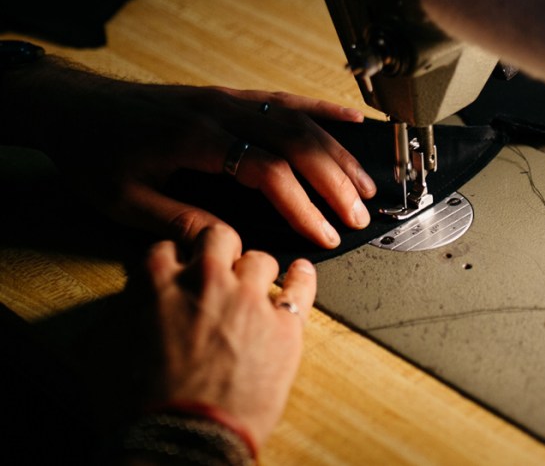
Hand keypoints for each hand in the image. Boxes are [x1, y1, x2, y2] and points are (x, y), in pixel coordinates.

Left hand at [0, 57, 375, 246]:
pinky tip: (347, 118)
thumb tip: (232, 243)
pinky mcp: (227, 95)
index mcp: (195, 139)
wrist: (76, 107)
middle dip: (334, 177)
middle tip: (361, 212)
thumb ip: (180, 221)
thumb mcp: (126, 201)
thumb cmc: (96, 154)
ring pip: (295, 117)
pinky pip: (282, 98)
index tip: (327, 234)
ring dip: (335, 146)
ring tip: (365, 177)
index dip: (303, 205)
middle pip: (293, 139)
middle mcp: (219, 111)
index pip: (267, 171)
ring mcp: (226, 98)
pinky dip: (319, 108)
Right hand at [87, 226, 316, 452]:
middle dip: (218, 250)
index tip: (181, 271)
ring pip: (260, 259)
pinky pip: (300, 287)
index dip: (176, 261)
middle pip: (218, 236)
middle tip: (219, 269)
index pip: (169, 247)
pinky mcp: (283, 326)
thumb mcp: (105, 353)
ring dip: (255, 272)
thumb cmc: (140, 408)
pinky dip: (302, 277)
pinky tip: (300, 273)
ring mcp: (248, 299)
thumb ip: (118, 317)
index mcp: (160, 281)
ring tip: (253, 289)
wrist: (180, 445)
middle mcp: (206, 279)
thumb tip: (125, 307)